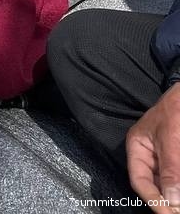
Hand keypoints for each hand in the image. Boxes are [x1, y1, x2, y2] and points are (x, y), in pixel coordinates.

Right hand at [127, 83, 179, 209]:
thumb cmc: (176, 109)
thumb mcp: (171, 139)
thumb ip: (170, 169)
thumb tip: (170, 200)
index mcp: (138, 147)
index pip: (139, 180)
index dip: (153, 200)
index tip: (168, 213)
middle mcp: (149, 155)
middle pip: (154, 185)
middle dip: (166, 201)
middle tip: (176, 212)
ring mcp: (164, 158)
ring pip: (167, 184)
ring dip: (175, 195)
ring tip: (179, 206)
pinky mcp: (177, 159)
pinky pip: (175, 177)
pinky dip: (178, 187)